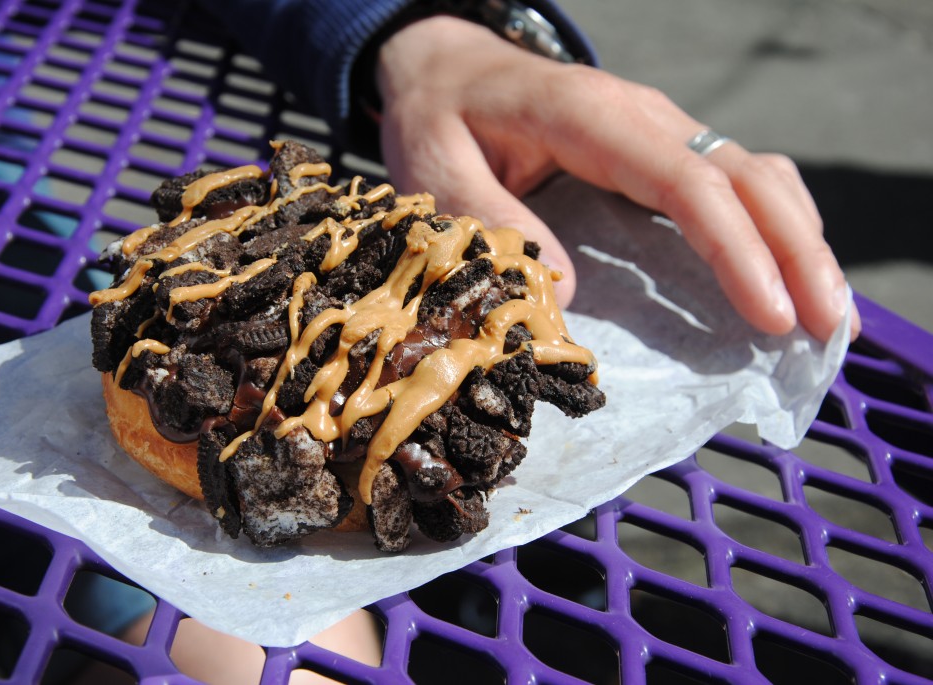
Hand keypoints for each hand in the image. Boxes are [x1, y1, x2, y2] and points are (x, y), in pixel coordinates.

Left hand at [375, 16, 860, 340]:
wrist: (444, 71)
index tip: (770, 314)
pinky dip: (774, 229)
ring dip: (801, 241)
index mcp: (589, 117)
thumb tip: (568, 294)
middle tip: (830, 327)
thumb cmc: (438, 120)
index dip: (736, 248)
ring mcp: (657, 131)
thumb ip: (492, 222)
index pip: (685, 180)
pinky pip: (735, 183)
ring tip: (830, 315)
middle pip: (745, 175)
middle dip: (797, 251)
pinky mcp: (659, 152)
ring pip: (757, 176)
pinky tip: (788, 277)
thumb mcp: (437, 169)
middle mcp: (640, 118)